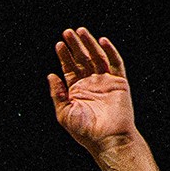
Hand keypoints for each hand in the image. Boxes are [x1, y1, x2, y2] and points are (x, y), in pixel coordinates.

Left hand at [49, 27, 138, 158]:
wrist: (108, 139)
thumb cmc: (85, 131)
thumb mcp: (64, 113)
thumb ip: (57, 94)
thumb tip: (51, 75)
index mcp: (77, 91)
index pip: (70, 68)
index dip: (65, 56)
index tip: (59, 44)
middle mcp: (91, 84)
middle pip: (82, 59)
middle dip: (75, 45)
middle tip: (68, 32)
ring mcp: (105, 82)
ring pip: (97, 57)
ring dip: (90, 44)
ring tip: (81, 31)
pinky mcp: (119, 82)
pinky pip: (115, 63)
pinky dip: (110, 51)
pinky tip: (102, 40)